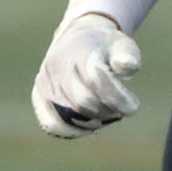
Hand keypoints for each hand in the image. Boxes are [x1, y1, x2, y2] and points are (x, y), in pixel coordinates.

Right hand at [32, 12, 141, 138]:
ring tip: (105, 115)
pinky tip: (88, 125)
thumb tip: (127, 65)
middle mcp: (57, 65)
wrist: (75, 39)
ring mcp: (45, 82)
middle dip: (107, 111)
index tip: (133, 105)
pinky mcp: (38, 96)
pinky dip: (73, 131)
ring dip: (93, 122)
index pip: (96, 80)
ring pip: (67, 116)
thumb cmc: (104, 47)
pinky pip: (52, 123)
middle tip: (119, 110)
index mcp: (79, 50)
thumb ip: (128, 55)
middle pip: (83, 102)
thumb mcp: (121, 44)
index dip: (118, 99)